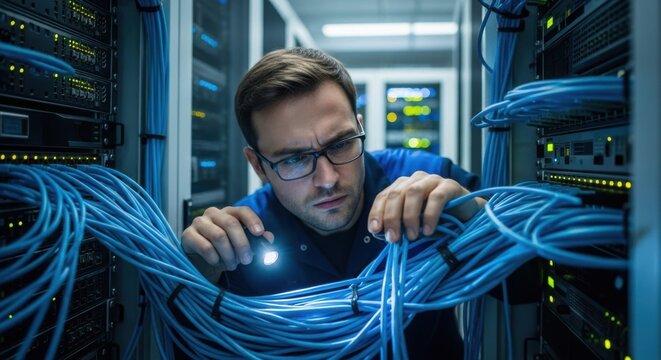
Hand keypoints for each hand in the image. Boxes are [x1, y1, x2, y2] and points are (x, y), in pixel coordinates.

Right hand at [181, 206, 273, 277]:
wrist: (201, 262)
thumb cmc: (224, 251)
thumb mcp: (242, 247)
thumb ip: (256, 242)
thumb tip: (269, 238)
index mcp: (229, 213)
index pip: (243, 211)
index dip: (252, 220)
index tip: (259, 233)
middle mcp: (213, 213)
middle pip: (231, 223)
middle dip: (242, 244)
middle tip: (247, 260)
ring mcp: (199, 222)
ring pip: (219, 236)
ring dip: (229, 254)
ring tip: (232, 265)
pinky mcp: (188, 235)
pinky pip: (205, 246)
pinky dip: (215, 258)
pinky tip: (217, 263)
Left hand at [367, 171, 484, 241]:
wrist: (467, 218)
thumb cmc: (436, 222)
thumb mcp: (413, 225)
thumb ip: (399, 226)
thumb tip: (381, 235)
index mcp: (402, 186)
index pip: (383, 196)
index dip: (377, 213)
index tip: (375, 231)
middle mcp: (415, 180)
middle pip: (396, 194)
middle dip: (392, 218)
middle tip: (394, 239)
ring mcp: (433, 180)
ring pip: (413, 193)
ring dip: (409, 217)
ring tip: (412, 236)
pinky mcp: (450, 185)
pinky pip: (436, 197)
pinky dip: (430, 215)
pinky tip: (428, 231)